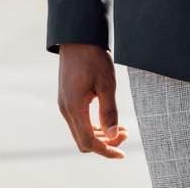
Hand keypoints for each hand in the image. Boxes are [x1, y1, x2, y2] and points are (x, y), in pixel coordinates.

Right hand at [57, 43, 128, 158]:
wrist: (77, 36)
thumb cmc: (93, 57)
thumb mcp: (107, 83)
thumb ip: (109, 111)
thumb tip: (114, 135)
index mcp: (74, 107)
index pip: (89, 141)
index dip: (106, 150)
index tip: (122, 153)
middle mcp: (66, 109)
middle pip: (84, 140)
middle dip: (105, 143)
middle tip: (125, 134)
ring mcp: (64, 103)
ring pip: (81, 131)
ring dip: (100, 134)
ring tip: (121, 128)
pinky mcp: (67, 98)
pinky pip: (79, 120)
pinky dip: (93, 125)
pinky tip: (107, 119)